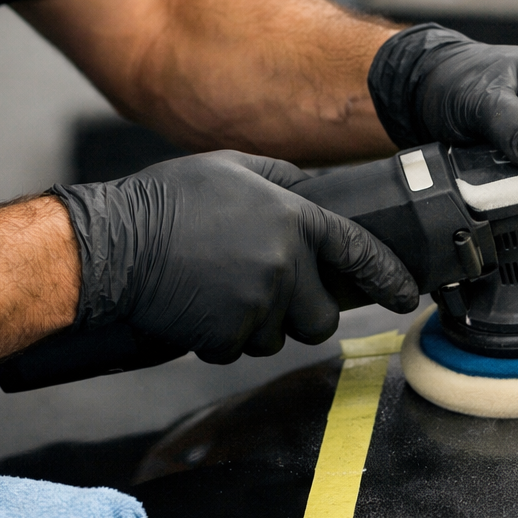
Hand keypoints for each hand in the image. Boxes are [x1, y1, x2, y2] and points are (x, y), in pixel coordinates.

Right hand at [51, 152, 419, 363]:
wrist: (112, 246)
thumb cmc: (165, 203)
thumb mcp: (230, 167)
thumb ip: (282, 179)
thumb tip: (312, 190)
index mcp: (292, 219)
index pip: (358, 252)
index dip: (388, 278)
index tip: (405, 296)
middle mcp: (284, 263)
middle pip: (322, 317)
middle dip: (302, 314)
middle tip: (267, 295)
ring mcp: (259, 303)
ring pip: (281, 336)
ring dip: (258, 325)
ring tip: (219, 291)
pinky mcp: (230, 334)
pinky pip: (241, 350)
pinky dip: (223, 338)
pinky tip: (199, 308)